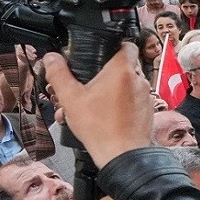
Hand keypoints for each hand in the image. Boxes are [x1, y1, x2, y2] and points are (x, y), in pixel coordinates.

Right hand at [41, 45, 152, 169]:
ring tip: (88, 104)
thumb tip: (52, 58)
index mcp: (122, 69)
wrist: (122, 155)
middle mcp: (139, 79)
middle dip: (102, 73)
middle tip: (85, 84)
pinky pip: (131, 99)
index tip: (98, 53)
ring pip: (125, 84)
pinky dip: (118, 103)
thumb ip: (59, 75)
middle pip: (121, 66)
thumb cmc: (101, 128)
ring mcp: (145, 95)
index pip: (125, 43)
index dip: (111, 46)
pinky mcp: (147, 109)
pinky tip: (101, 114)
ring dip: (107, 90)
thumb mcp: (71, 99)